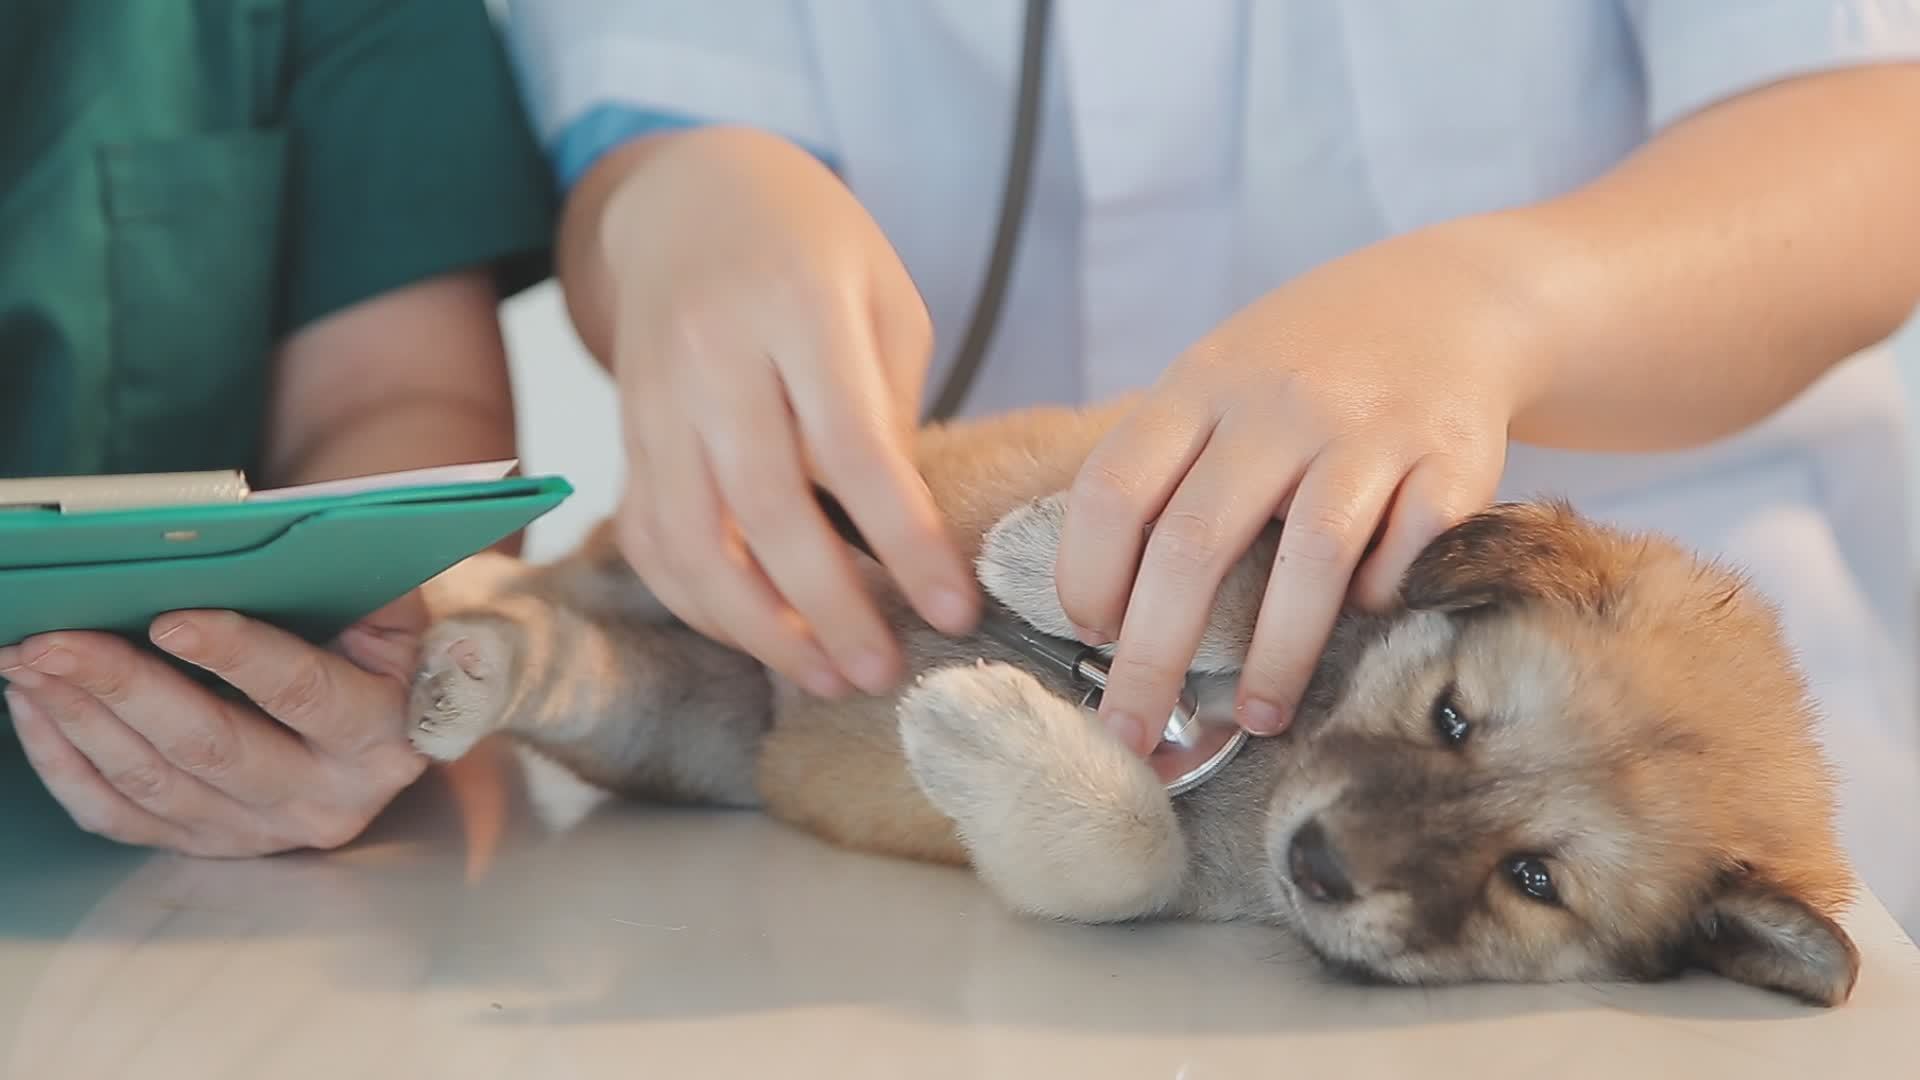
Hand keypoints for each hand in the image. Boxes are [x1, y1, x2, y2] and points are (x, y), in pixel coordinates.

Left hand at [0, 596, 431, 855]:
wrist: (387, 715)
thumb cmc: (376, 645)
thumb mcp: (390, 608)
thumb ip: (349, 582)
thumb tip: (263, 543)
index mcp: (381, 735)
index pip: (303, 694)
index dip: (238, 657)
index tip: (169, 622)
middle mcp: (326, 798)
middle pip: (210, 748)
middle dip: (123, 686)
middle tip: (55, 639)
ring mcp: (261, 830)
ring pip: (152, 782)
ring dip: (80, 717)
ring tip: (30, 659)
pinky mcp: (207, 843)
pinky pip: (117, 816)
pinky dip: (65, 763)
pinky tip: (34, 708)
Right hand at [593, 126, 978, 697]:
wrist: (688, 198)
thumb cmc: (811, 248)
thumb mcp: (884, 297)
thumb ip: (891, 408)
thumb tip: (900, 536)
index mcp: (797, 307)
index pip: (853, 450)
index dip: (906, 544)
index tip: (955, 611)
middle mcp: (712, 354)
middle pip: (765, 507)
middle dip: (830, 609)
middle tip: (885, 672)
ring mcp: (654, 399)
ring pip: (689, 540)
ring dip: (758, 627)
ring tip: (825, 676)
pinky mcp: (624, 436)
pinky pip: (649, 540)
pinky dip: (700, 605)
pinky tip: (761, 637)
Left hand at [1054, 225, 1540, 753]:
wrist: (1452, 298)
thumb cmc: (1307, 366)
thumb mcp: (1219, 378)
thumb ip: (1164, 465)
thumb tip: (1102, 609)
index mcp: (1201, 384)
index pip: (1113, 488)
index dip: (1087, 574)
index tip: (1090, 636)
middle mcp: (1277, 403)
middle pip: (1193, 544)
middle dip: (1154, 658)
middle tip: (1135, 735)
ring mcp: (1367, 429)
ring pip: (1306, 561)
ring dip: (1275, 657)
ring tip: (1257, 719)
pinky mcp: (1451, 458)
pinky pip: (1406, 555)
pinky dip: (1378, 602)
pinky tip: (1360, 626)